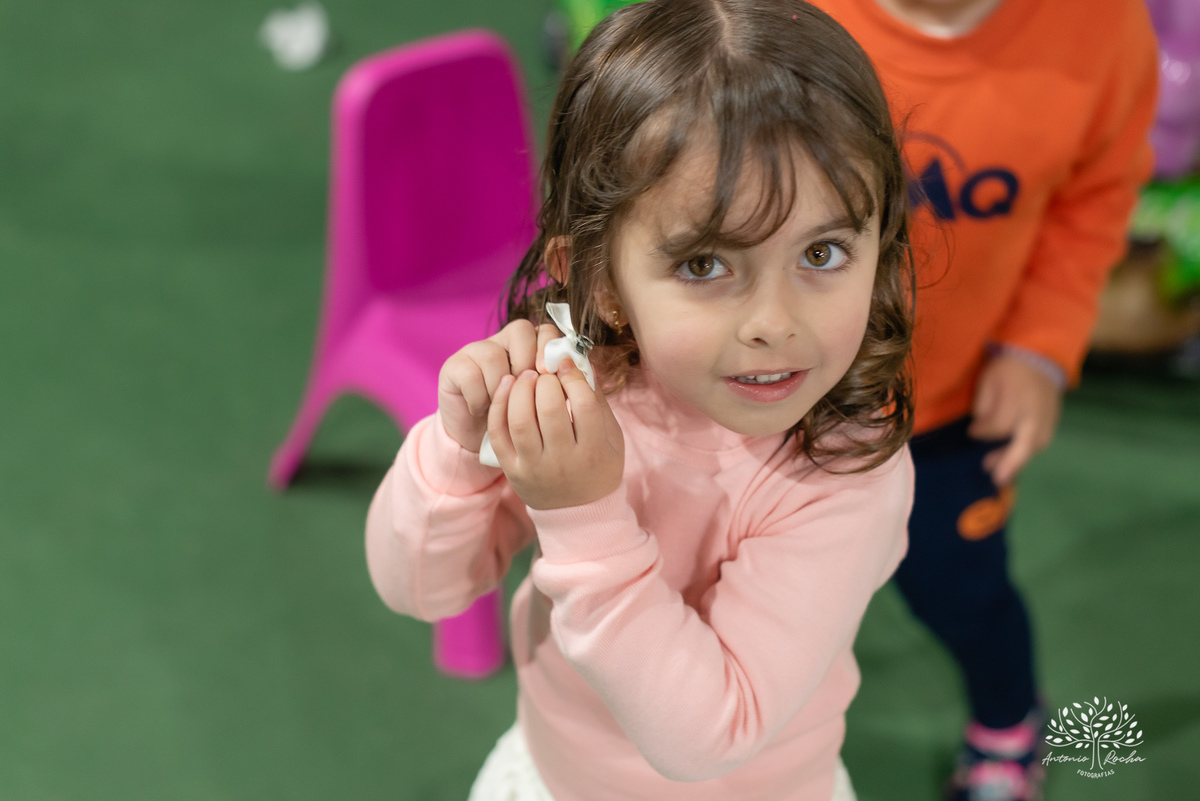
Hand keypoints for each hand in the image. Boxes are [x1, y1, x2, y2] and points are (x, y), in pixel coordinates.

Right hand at [437, 320, 562, 452]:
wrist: (477, 440)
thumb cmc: (515, 422)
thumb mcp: (541, 404)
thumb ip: (557, 386)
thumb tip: (576, 371)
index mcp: (528, 348)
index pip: (544, 330)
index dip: (549, 348)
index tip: (548, 374)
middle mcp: (502, 342)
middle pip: (520, 330)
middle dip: (526, 362)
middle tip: (526, 390)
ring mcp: (476, 351)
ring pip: (494, 354)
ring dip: (501, 387)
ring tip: (502, 407)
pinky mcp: (454, 366)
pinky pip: (471, 374)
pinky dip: (479, 398)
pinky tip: (481, 411)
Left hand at [486, 361, 624, 509]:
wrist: (579, 512)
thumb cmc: (599, 467)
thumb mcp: (611, 437)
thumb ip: (597, 401)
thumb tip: (579, 362)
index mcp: (594, 451)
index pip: (583, 404)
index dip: (573, 377)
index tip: (566, 365)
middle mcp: (563, 462)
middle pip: (550, 409)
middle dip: (546, 381)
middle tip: (546, 373)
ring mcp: (535, 468)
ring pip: (520, 420)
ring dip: (521, 390)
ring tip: (526, 377)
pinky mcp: (513, 471)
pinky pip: (498, 434)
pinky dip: (498, 406)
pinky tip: (506, 386)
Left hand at [968, 353, 1062, 486]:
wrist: (1040, 359)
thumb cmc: (1008, 369)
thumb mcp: (988, 381)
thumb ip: (983, 407)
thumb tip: (978, 432)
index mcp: (1018, 399)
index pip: (999, 426)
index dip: (982, 432)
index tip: (972, 431)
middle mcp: (1036, 414)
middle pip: (1025, 444)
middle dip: (1009, 463)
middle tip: (996, 479)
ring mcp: (1048, 420)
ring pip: (1034, 447)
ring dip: (1017, 462)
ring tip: (1000, 474)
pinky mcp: (1054, 423)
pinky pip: (1040, 443)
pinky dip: (1026, 454)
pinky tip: (1013, 461)